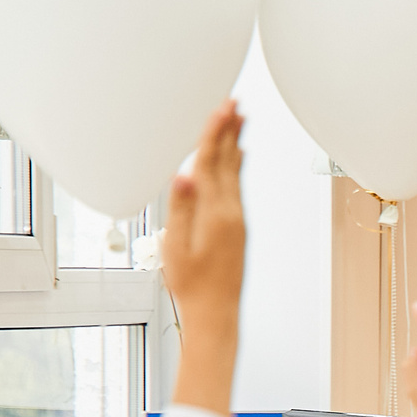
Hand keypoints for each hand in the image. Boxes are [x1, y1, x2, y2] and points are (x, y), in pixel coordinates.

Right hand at [160, 100, 245, 316]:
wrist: (217, 314)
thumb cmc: (192, 287)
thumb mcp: (177, 248)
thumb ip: (181, 210)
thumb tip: (184, 176)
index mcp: (215, 214)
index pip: (212, 163)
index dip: (214, 132)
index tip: (221, 106)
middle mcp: (232, 213)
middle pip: (228, 162)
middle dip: (229, 129)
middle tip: (234, 101)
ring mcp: (237, 220)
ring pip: (234, 172)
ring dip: (234, 143)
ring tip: (238, 119)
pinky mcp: (238, 228)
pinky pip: (236, 187)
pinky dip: (236, 166)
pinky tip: (237, 158)